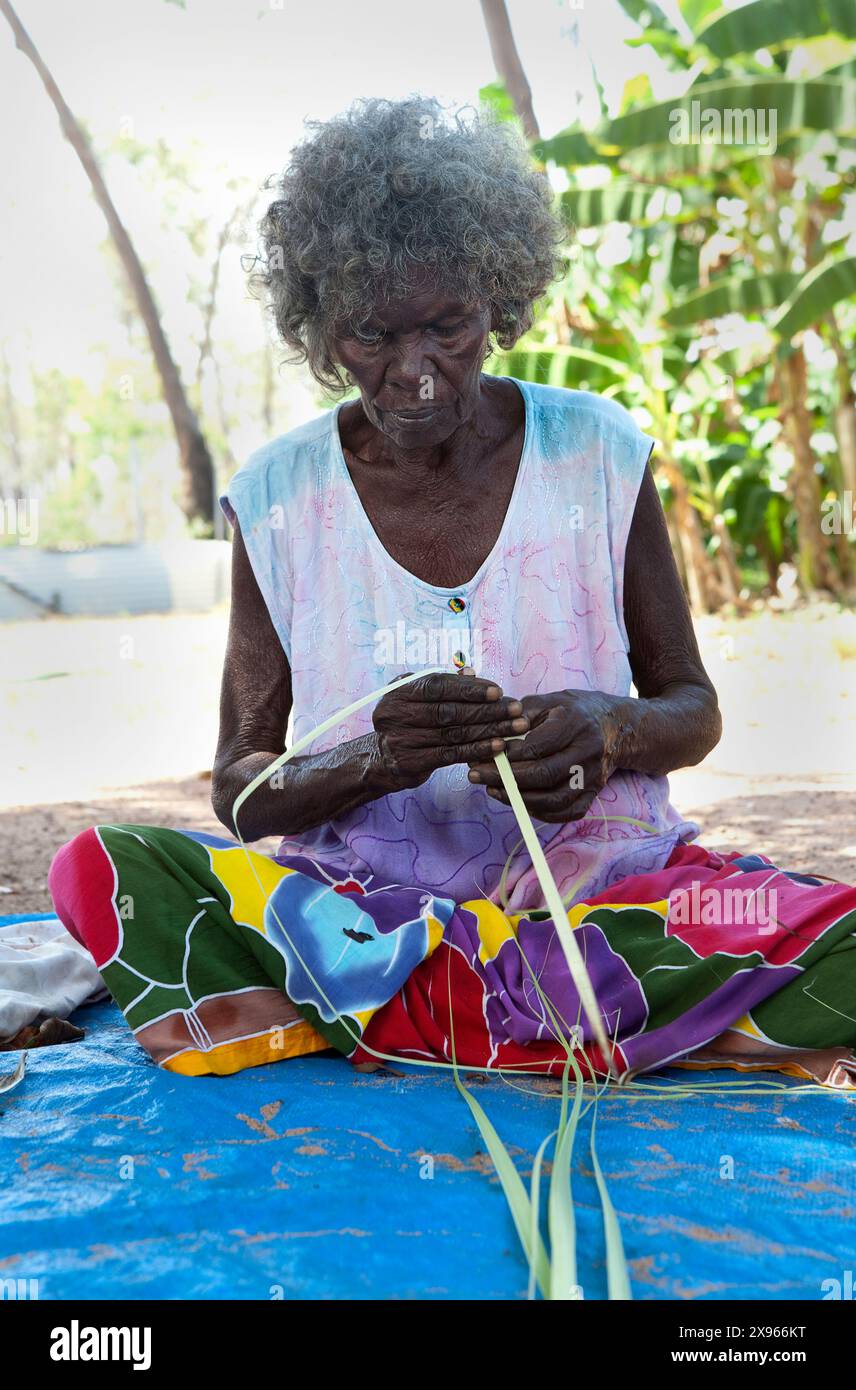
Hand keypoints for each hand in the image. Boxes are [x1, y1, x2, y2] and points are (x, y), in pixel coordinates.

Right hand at [373, 668, 529, 790]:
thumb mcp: (417, 697)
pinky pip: (451, 754)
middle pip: (449, 711)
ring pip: (454, 733)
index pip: (438, 686)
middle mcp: (395, 714)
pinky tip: (498, 746)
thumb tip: (471, 672)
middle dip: (487, 710)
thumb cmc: (408, 721)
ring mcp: (401, 740)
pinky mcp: (410, 762)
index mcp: (398, 691)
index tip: (497, 691)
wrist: (382, 759)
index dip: (469, 689)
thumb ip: (443, 685)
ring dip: (489, 729)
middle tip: (515, 709)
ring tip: (514, 727)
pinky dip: (477, 749)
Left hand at [466, 689, 631, 822]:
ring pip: (555, 799)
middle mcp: (588, 751)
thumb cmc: (572, 711)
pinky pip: (567, 812)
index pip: (537, 746)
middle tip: (477, 776)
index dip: (507, 755)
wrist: (614, 726)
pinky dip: (540, 813)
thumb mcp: (548, 701)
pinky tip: (518, 802)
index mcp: (575, 723)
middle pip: (544, 774)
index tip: (482, 755)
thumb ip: (521, 713)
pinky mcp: (594, 793)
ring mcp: (593, 775)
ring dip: (519, 799)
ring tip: (493, 790)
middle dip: (506, 779)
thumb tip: (494, 730)